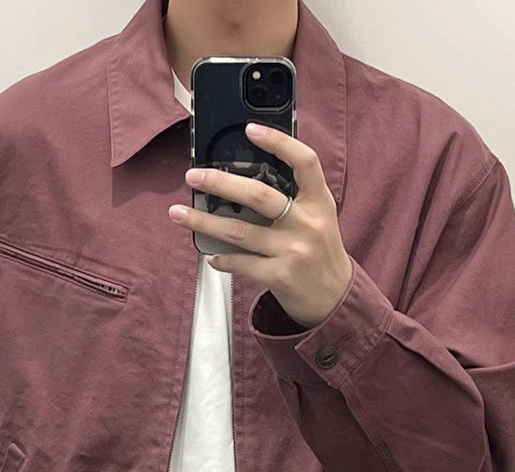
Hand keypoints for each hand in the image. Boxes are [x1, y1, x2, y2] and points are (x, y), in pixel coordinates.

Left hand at [168, 123, 352, 328]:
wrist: (335, 298)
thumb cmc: (320, 253)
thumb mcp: (319, 218)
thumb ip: (295, 197)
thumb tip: (246, 177)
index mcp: (319, 202)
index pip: (304, 162)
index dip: (278, 142)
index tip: (250, 129)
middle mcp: (307, 224)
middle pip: (258, 195)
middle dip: (219, 183)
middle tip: (193, 176)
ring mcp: (293, 251)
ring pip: (239, 231)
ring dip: (204, 221)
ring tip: (179, 214)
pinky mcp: (280, 275)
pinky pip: (241, 263)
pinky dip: (222, 259)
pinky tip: (211, 255)